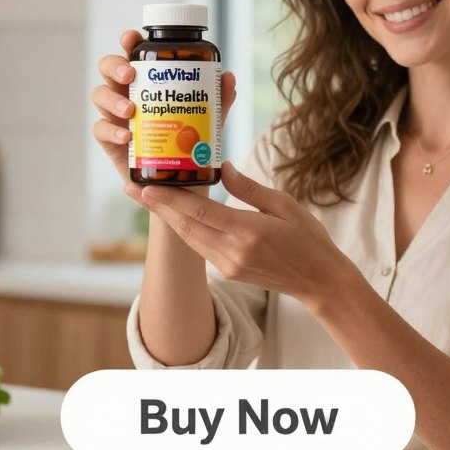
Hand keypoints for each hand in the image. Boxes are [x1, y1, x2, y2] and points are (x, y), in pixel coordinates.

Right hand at [91, 30, 235, 194]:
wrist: (182, 185)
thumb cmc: (192, 146)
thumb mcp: (209, 122)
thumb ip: (218, 102)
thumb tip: (229, 77)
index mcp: (149, 82)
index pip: (134, 54)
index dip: (129, 41)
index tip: (132, 37)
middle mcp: (128, 93)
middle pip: (108, 68)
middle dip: (115, 65)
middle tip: (130, 74)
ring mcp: (116, 116)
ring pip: (99, 95)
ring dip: (112, 98)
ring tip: (130, 110)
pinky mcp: (111, 141)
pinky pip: (100, 129)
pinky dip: (111, 130)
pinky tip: (127, 136)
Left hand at [130, 162, 358, 307]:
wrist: (319, 281)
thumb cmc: (308, 238)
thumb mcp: (284, 205)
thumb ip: (249, 188)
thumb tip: (222, 168)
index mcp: (248, 233)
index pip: (200, 213)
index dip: (169, 199)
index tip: (145, 186)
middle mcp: (232, 252)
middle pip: (185, 226)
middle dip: (156, 206)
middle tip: (130, 186)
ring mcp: (228, 265)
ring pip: (188, 238)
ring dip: (166, 217)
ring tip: (144, 196)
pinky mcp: (228, 271)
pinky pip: (199, 246)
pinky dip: (184, 228)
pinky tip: (173, 214)